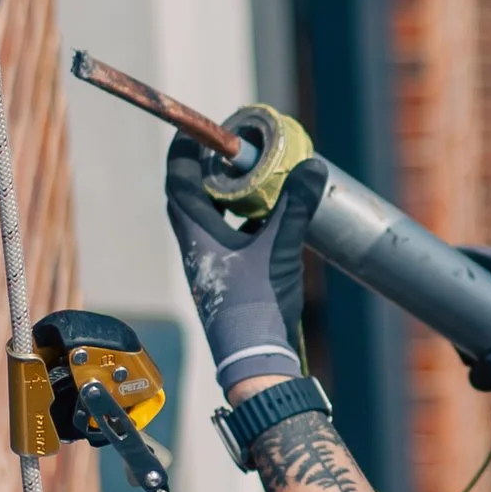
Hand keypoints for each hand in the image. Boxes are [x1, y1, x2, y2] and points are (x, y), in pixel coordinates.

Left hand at [166, 117, 325, 393]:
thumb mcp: (280, 249)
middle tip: (230, 149)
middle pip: (190, 197)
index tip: (199, 129)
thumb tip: (312, 166)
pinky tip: (268, 217)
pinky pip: (228, 238)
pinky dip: (242, 220)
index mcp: (197, 236)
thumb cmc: (257, 308)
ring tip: (250, 176)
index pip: (178, 182)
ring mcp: (211, 265)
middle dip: (206, 169)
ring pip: (210, 218)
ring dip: (224, 195)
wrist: (255, 362)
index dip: (184, 152)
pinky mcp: (227, 279)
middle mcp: (197, 248)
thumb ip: (295, 206)